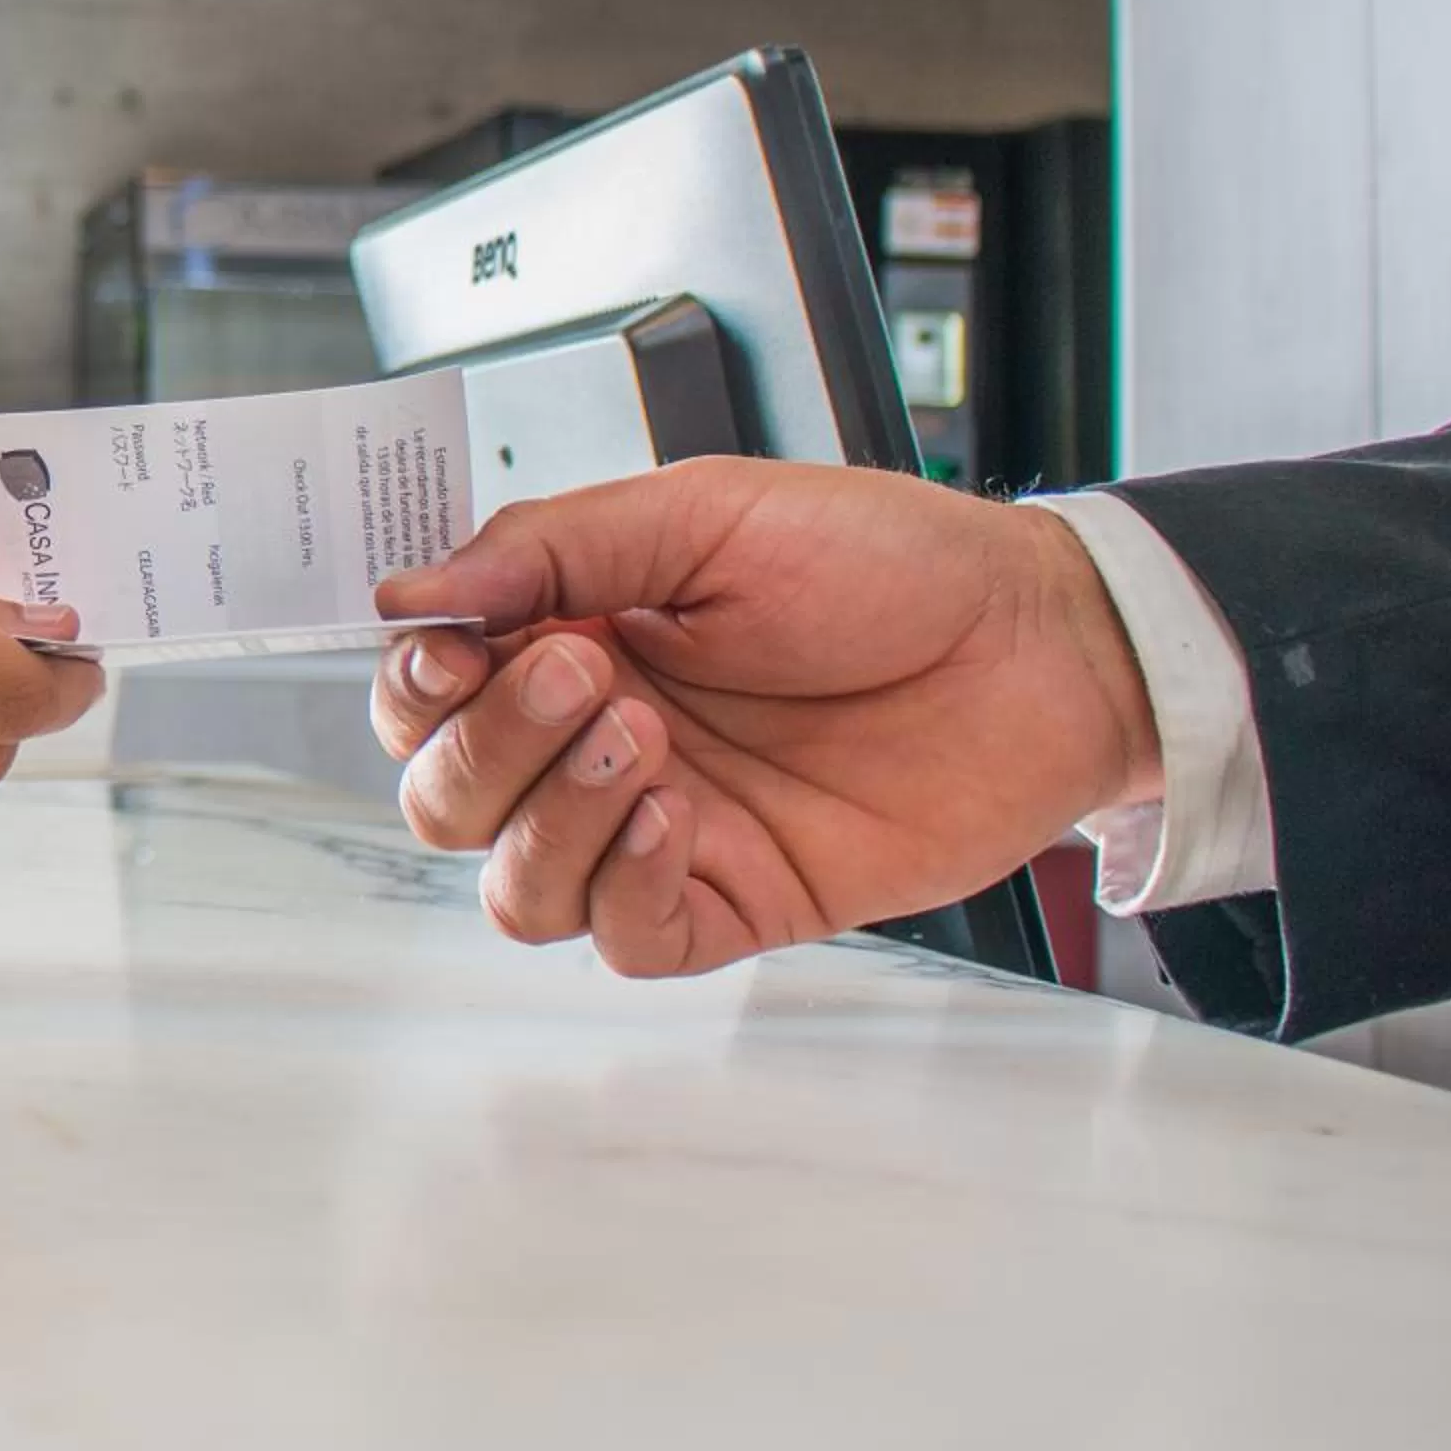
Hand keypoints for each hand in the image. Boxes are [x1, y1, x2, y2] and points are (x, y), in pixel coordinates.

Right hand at [370, 458, 1160, 972]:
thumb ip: (550, 547)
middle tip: (580, 674)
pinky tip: (670, 818)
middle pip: (448, 801)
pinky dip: (620, 887)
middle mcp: (595, 743)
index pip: (429, 696)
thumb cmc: (891, 564)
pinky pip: (621, 938)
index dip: (413, 687)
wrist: (1039, 644)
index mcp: (571, 638)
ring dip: (550, 816)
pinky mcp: (731, 900)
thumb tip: (411, 595)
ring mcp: (656, 830)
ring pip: (517, 886)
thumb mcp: (704, 512)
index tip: (452, 652)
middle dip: (488, 746)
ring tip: (644, 740)